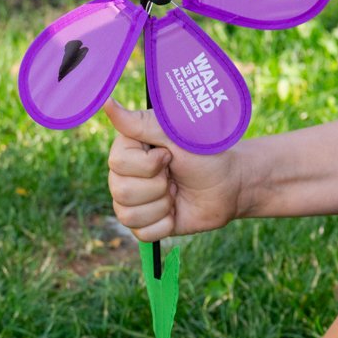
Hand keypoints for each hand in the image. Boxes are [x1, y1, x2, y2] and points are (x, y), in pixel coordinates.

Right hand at [104, 100, 250, 240]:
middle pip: (120, 191)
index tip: (169, 155)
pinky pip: (142, 233)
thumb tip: (107, 103)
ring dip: (162, 205)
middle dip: (158, 186)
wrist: (230, 185)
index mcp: (128, 148)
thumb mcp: (175, 134)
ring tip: (176, 192)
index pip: (117, 163)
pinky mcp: (145, 224)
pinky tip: (176, 211)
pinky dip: (165, 224)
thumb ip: (139, 122)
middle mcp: (124, 174)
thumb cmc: (206, 154)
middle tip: (174, 175)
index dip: (148, 164)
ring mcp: (133, 201)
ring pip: (128, 215)